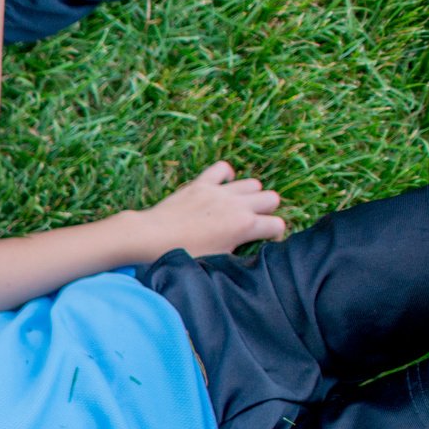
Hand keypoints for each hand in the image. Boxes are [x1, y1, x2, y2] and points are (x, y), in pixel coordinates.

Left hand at [137, 162, 286, 258]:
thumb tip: (247, 247)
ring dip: (249, 195)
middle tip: (251, 223)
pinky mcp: (202, 183)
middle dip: (266, 211)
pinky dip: (225, 175)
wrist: (151, 237)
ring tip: (236, 207)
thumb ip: (238, 250)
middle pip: (272, 198)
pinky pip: (222, 169)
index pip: (278, 225)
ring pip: (253, 183)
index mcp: (244, 226)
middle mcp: (237, 205)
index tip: (264, 241)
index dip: (274, 236)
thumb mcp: (217, 259)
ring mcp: (220, 191)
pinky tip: (221, 187)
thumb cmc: (182, 254)